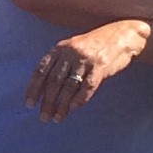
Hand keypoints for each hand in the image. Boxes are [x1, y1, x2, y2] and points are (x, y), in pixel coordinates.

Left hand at [25, 22, 148, 122]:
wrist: (122, 35)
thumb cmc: (95, 44)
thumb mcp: (72, 48)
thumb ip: (59, 64)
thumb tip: (45, 89)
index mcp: (60, 48)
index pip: (41, 70)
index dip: (34, 88)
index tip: (30, 104)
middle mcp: (70, 53)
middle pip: (53, 81)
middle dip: (47, 102)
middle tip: (44, 117)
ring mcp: (85, 59)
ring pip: (69, 87)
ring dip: (62, 105)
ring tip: (57, 118)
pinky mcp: (100, 67)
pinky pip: (87, 86)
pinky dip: (80, 99)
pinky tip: (74, 108)